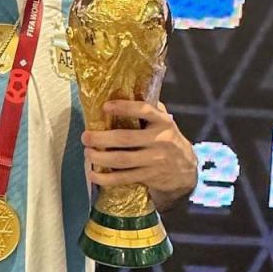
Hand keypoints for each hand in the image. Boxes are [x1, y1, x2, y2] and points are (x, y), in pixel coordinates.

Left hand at [81, 99, 197, 209]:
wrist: (187, 171)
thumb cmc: (168, 140)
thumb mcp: (164, 122)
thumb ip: (149, 110)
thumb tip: (123, 92)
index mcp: (163, 122)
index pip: (144, 110)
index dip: (124, 107)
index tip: (105, 106)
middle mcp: (160, 140)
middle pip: (126, 139)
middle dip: (102, 138)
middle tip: (85, 136)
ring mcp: (155, 160)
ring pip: (122, 160)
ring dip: (100, 157)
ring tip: (88, 153)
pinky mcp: (149, 177)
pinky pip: (124, 178)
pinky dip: (106, 178)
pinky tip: (93, 174)